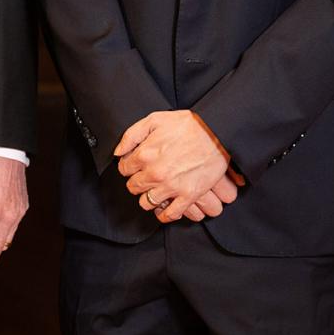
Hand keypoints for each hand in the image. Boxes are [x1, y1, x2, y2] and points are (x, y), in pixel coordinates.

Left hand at [114, 110, 230, 222]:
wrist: (215, 133)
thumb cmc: (186, 125)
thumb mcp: (153, 120)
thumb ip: (131, 136)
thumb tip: (118, 152)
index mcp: (145, 154)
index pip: (124, 169)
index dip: (128, 166)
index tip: (134, 165)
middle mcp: (155, 173)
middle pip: (133, 187)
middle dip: (136, 182)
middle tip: (144, 177)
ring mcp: (171, 186)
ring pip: (146, 203)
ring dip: (147, 197)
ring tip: (154, 190)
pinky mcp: (188, 196)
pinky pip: (170, 214)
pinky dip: (164, 214)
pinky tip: (165, 205)